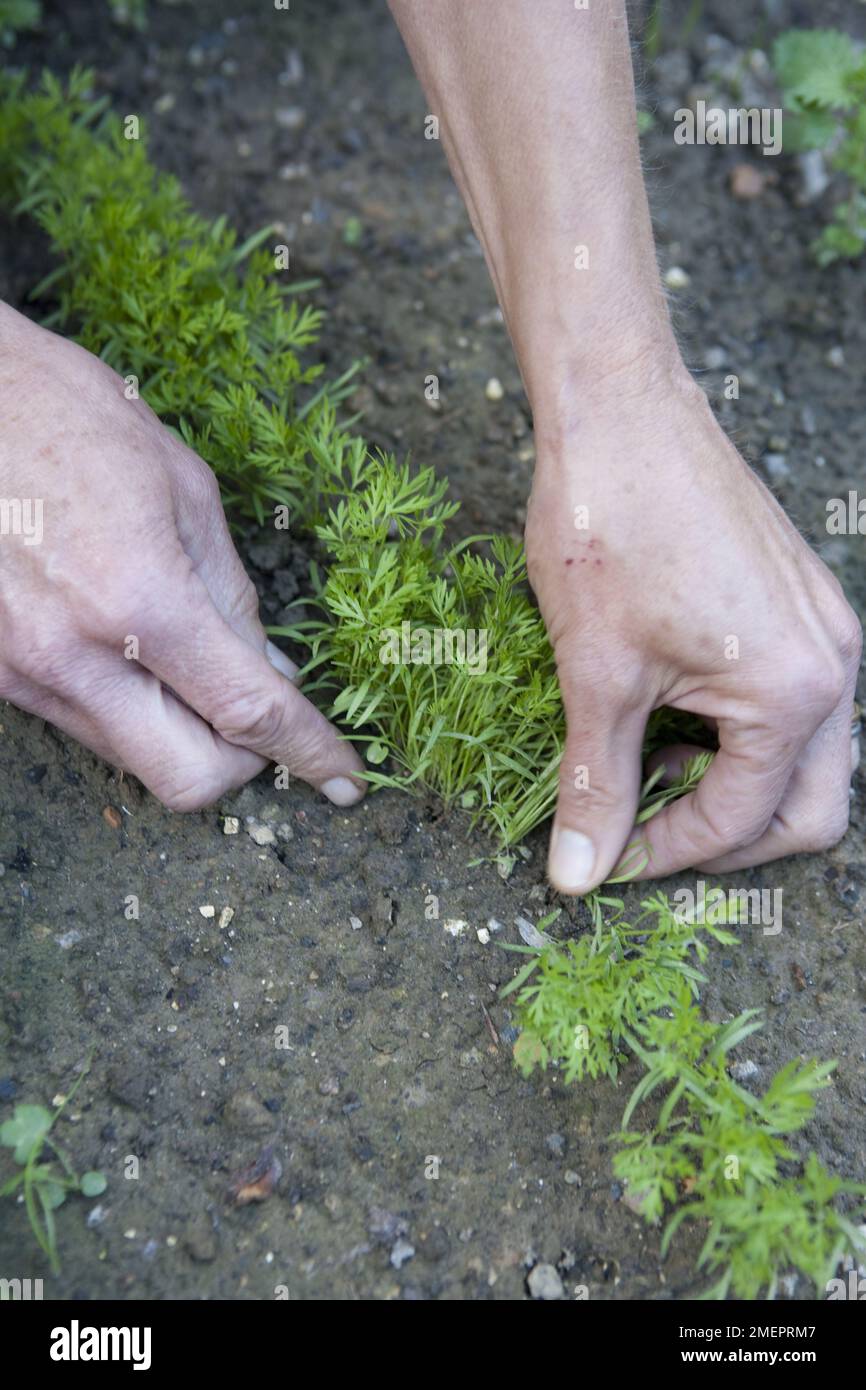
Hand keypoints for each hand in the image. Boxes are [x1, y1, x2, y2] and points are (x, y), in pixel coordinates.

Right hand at [0, 305, 364, 809]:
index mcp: (138, 598)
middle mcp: (73, 656)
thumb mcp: (185, 489)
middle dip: (241, 761)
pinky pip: (86, 725)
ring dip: (183, 734)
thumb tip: (272, 672)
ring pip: (135, 760)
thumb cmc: (71, 417)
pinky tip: (130, 648)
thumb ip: (233, 596)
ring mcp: (23, 673)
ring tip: (186, 659)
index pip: (248, 713)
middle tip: (258, 713)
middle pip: (188, 780)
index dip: (310, 753)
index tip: (344, 779)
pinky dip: (129, 709)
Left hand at [526, 365, 861, 893]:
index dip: (665, 854)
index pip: (740, 822)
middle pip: (809, 811)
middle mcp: (835, 666)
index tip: (602, 860)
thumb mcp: (596, 676)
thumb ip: (597, 784)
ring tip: (652, 768)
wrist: (621, 412)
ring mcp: (828, 630)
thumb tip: (578, 875)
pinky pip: (798, 703)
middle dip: (728, 839)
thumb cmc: (609, 531)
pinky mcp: (805, 602)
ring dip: (738, 786)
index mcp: (795, 693)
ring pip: (810, 761)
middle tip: (646, 834)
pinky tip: (675, 714)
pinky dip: (745, 734)